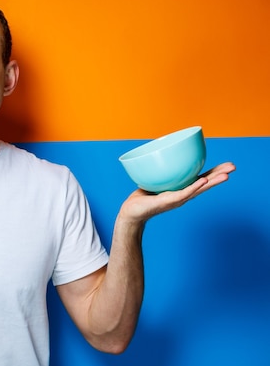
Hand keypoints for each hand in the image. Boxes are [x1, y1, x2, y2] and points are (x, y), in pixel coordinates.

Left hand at [119, 162, 235, 222]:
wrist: (132, 212)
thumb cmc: (143, 197)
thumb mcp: (157, 180)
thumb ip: (163, 171)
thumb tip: (165, 153)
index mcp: (182, 189)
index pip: (202, 179)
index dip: (215, 173)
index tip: (228, 165)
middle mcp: (183, 195)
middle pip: (205, 184)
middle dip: (220, 175)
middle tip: (234, 167)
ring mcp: (177, 199)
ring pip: (198, 189)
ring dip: (212, 182)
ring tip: (226, 175)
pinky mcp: (169, 200)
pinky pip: (184, 193)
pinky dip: (194, 187)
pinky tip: (204, 181)